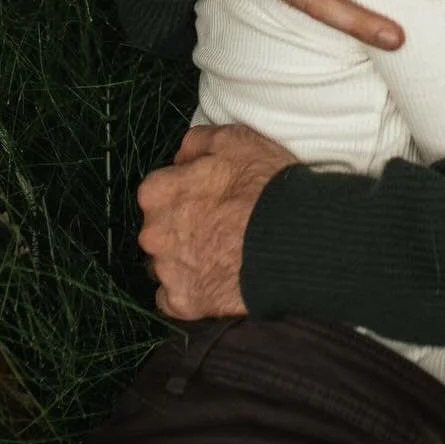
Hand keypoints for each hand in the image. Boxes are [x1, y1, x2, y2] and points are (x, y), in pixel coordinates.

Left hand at [137, 123, 296, 319]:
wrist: (291, 238)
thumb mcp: (235, 140)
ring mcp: (167, 271)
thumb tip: (182, 156)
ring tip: (224, 253)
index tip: (211, 195)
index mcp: (158, 192)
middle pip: (160, 229)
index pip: (159, 190)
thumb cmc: (263, 185)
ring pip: (167, 264)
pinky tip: (218, 277)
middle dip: (183, 227)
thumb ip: (197, 142)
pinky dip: (192, 289)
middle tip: (220, 224)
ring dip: (187, 258)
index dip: (188, 190)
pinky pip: (175, 298)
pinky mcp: (184, 303)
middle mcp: (153, 234)